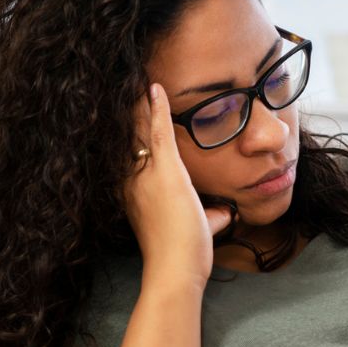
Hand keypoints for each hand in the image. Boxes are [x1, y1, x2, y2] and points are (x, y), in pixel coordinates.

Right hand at [124, 83, 233, 287]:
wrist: (174, 270)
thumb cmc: (182, 256)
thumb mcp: (194, 228)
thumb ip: (207, 214)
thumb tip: (223, 211)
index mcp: (134, 191)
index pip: (129, 151)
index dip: (128, 129)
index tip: (128, 109)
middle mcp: (133, 180)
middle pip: (128, 134)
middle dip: (128, 109)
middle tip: (125, 81)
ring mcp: (146, 175)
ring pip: (138, 128)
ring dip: (138, 102)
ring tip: (137, 76)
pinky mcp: (165, 173)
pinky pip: (159, 131)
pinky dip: (157, 108)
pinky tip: (154, 87)